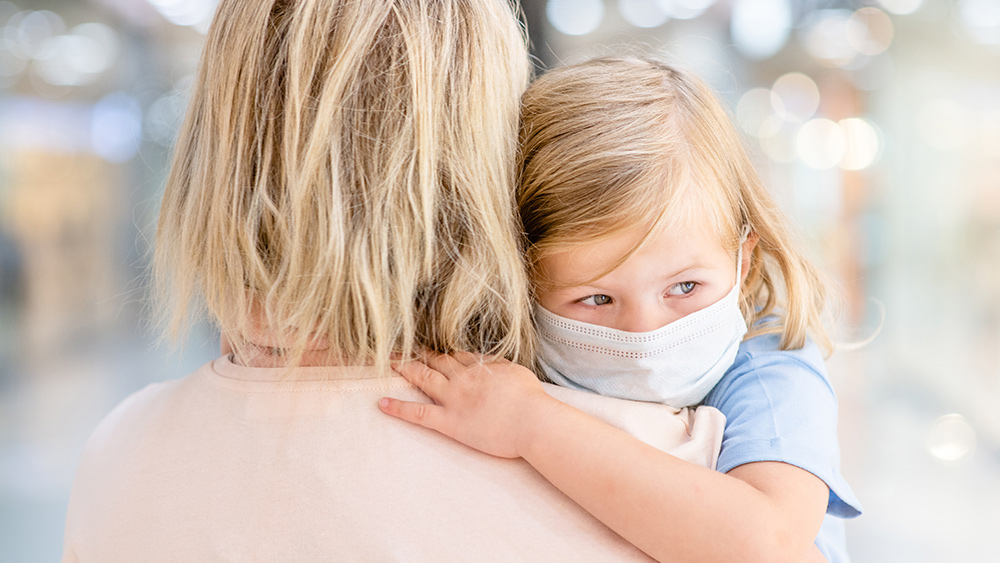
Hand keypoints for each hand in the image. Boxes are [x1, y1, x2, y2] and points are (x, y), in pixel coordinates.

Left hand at [379, 352, 555, 458]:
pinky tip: (382, 404)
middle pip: (435, 360)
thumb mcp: (518, 373)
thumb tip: (492, 364)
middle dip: (418, 353)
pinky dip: (399, 408)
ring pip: (423, 378)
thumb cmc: (532, 400)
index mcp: (481, 367)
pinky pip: (418, 413)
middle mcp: (463, 377)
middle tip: (401, 346)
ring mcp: (453, 398)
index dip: (442, 351)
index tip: (431, 347)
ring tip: (389, 362)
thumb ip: (500, 367)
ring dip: (405, 368)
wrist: (532, 421)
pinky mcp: (449, 421)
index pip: (456, 355)